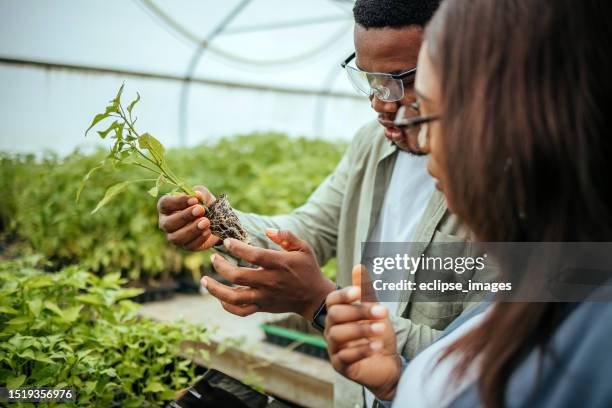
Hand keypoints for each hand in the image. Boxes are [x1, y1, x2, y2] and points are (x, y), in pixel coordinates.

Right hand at [157, 185, 218, 250]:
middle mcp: (166, 223)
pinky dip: (200, 239)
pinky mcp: (186, 246)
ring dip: (192, 230)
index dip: (178, 202)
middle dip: (185, 217)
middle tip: (201, 210)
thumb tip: (198, 195)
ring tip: (206, 222)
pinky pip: (189, 246)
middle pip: (168, 223)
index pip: (165, 204)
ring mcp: (174, 236)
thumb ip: (200, 193)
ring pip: (176, 238)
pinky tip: (208, 231)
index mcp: (166, 207)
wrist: (214, 220)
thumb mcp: (203, 195)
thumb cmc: (202, 204)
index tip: (194, 200)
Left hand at [202, 229, 335, 319]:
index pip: (254, 256)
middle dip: (220, 266)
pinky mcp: (262, 307)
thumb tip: (267, 230)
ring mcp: (264, 297)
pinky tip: (219, 298)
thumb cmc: (308, 269)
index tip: (226, 241)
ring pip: (234, 297)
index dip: (237, 248)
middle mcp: (270, 281)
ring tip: (204, 280)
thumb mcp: (304, 248)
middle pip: (238, 276)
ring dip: (216, 289)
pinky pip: (240, 311)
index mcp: (279, 264)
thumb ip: (287, 236)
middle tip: (213, 258)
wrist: (314, 298)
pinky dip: (227, 306)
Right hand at [324, 266, 400, 400]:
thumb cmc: (378, 333)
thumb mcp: (376, 310)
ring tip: (381, 330)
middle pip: (335, 315)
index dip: (344, 295)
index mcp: (338, 313)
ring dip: (361, 330)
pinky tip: (376, 346)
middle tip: (383, 312)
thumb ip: (367, 292)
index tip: (359, 292)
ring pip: (337, 335)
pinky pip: (345, 357)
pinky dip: (361, 350)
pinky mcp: (340, 365)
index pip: (332, 300)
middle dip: (359, 312)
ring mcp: (333, 347)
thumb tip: (359, 267)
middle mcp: (331, 328)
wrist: (387, 362)